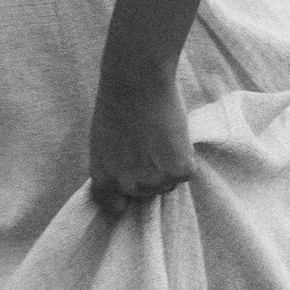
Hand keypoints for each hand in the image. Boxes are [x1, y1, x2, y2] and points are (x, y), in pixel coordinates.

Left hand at [89, 58, 193, 215]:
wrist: (134, 82)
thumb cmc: (116, 104)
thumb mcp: (102, 142)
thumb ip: (114, 165)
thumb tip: (129, 177)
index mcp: (104, 179)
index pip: (115, 207)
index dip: (126, 194)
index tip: (133, 179)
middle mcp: (127, 186)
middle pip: (149, 191)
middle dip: (152, 172)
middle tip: (151, 143)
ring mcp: (154, 180)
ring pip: (170, 182)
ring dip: (170, 164)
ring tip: (161, 135)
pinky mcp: (178, 170)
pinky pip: (187, 172)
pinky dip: (186, 155)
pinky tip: (174, 134)